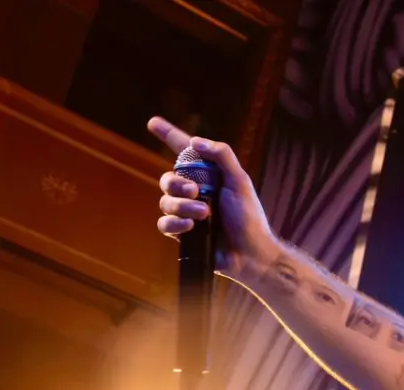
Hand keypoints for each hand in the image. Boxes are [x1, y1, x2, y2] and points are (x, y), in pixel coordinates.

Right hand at [147, 117, 279, 280]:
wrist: (250, 253)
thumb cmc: (249, 217)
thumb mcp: (240, 181)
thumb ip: (222, 156)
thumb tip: (195, 141)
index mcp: (207, 176)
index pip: (183, 151)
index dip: (168, 135)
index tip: (152, 122)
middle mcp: (194, 192)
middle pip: (167, 179)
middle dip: (176, 183)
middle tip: (196, 191)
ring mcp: (186, 213)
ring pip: (165, 202)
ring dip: (182, 206)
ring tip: (204, 214)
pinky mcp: (182, 234)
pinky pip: (164, 223)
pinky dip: (175, 223)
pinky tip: (191, 227)